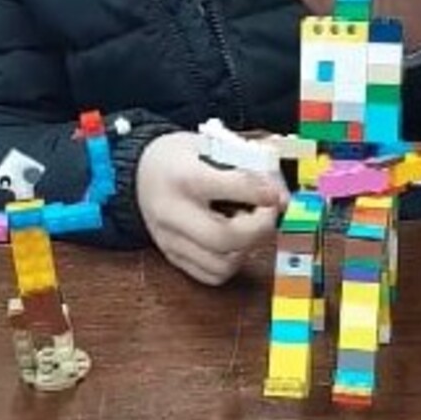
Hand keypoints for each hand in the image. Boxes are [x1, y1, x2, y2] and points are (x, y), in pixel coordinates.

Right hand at [136, 132, 288, 284]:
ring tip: (247, 225)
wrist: (138, 173)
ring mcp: (170, 240)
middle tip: (268, 213)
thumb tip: (282, 196)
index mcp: (183, 176)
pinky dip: (232, 262)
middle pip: (225, 237)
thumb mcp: (211, 144)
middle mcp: (173, 212)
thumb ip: (249, 164)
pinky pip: (211, 275)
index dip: (262, 192)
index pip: (229, 187)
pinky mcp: (172, 257)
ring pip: (222, 264)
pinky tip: (233, 241)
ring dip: (247, 248)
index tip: (277, 194)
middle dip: (259, 228)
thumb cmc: (179, 156)